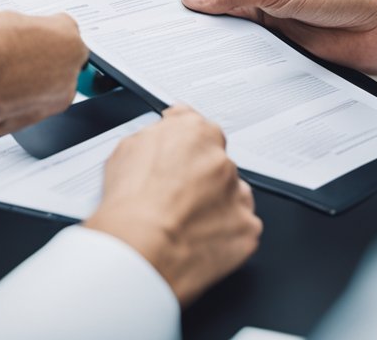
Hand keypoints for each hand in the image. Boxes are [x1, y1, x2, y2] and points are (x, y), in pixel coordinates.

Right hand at [0, 12, 87, 134]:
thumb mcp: (7, 18)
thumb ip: (27, 28)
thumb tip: (23, 33)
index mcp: (68, 38)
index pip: (65, 30)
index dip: (44, 31)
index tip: (33, 34)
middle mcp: (70, 70)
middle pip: (61, 60)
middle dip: (43, 58)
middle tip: (18, 54)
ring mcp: (56, 98)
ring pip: (49, 86)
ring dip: (33, 81)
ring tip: (5, 73)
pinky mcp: (38, 119)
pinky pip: (31, 106)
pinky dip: (19, 101)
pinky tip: (1, 90)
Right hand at [84, 106, 261, 305]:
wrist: (139, 248)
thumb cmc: (130, 203)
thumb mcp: (128, 147)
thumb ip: (158, 132)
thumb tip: (167, 128)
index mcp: (197, 133)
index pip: (202, 130)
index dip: (188, 147)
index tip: (182, 157)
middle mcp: (222, 160)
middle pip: (217, 165)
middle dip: (201, 179)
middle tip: (175, 197)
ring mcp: (238, 195)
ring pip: (232, 196)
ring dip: (216, 205)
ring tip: (184, 222)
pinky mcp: (248, 228)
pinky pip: (241, 228)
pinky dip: (225, 234)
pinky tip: (197, 239)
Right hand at [167, 0, 376, 76]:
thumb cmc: (339, 1)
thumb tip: (192, 0)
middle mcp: (252, 4)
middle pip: (205, 10)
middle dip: (180, 18)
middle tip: (152, 33)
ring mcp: (262, 31)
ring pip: (220, 36)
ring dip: (202, 43)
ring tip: (174, 55)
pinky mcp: (274, 55)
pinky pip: (241, 59)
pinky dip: (225, 63)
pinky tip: (213, 72)